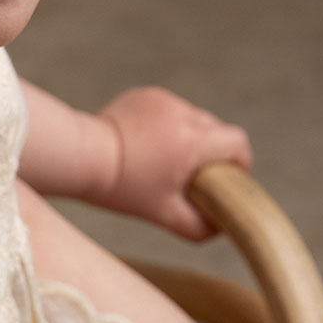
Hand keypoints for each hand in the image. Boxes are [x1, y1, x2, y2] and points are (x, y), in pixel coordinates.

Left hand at [96, 86, 251, 239]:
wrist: (82, 157)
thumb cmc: (122, 188)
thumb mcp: (164, 214)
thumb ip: (199, 226)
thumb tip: (221, 227)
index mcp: (194, 141)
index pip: (238, 142)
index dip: (240, 162)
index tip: (227, 178)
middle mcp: (184, 114)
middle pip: (216, 130)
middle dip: (211, 153)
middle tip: (190, 176)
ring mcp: (164, 101)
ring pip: (192, 119)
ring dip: (187, 138)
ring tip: (162, 161)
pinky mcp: (146, 96)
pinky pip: (169, 110)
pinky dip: (166, 126)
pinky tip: (145, 144)